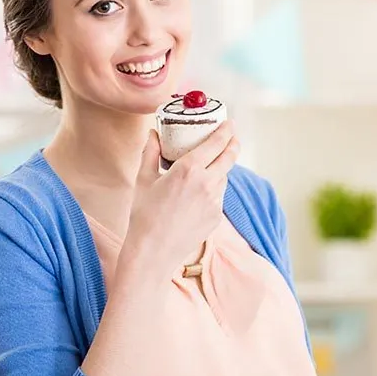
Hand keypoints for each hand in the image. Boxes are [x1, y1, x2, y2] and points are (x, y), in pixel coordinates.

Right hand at [122, 122, 239, 275]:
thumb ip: (151, 152)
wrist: (153, 252)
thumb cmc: (144, 215)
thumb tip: (153, 134)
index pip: (216, 143)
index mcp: (189, 169)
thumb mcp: (144, 179)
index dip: (226, 130)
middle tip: (232, 136)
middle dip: (233, 143)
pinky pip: (218, 196)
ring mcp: (215, 201)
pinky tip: (198, 194)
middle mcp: (207, 183)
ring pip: (224, 178)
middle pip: (230, 157)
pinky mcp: (216, 217)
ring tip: (208, 167)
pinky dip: (212, 190)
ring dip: (220, 169)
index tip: (229, 123)